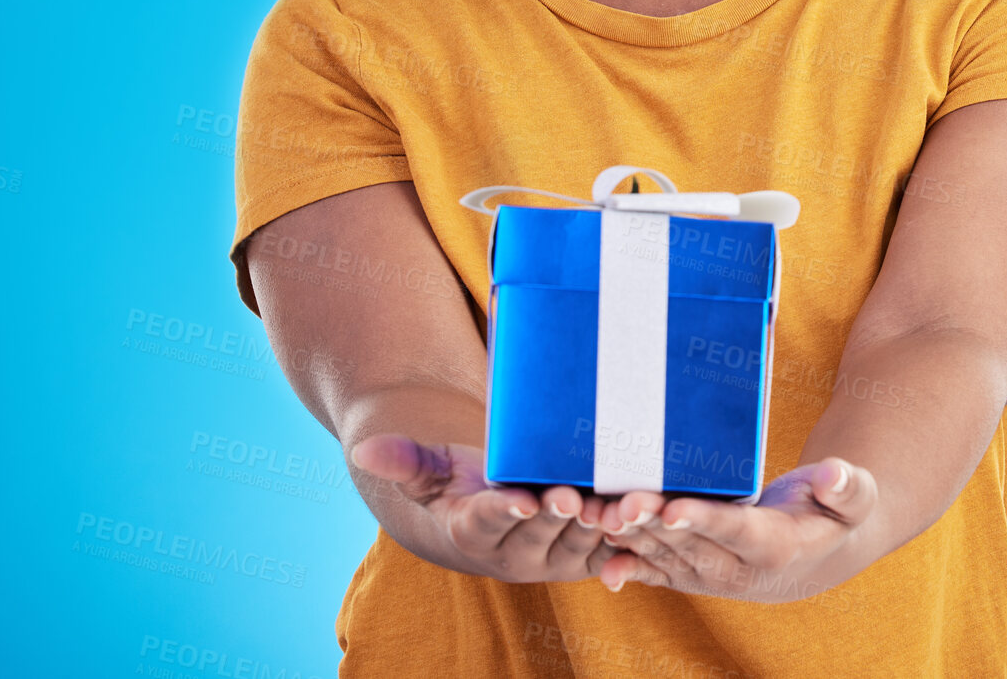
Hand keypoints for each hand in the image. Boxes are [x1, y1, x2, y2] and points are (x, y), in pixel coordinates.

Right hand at [351, 433, 621, 582]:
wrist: (489, 511)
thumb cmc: (456, 482)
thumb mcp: (429, 469)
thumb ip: (404, 460)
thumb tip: (363, 449)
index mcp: (476, 530)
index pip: (489, 520)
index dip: (505, 510)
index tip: (519, 497)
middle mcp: (517, 553)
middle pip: (541, 534)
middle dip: (559, 517)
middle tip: (574, 496)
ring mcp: (555, 557)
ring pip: (581, 544)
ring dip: (602, 530)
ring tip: (619, 508)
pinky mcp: (587, 554)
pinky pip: (610, 554)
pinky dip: (627, 549)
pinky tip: (643, 539)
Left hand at [595, 457, 877, 601]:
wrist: (821, 551)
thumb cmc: (837, 511)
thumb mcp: (856, 496)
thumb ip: (847, 487)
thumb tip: (833, 475)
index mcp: (777, 548)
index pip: (735, 532)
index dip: (704, 520)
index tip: (674, 509)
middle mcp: (739, 571)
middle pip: (690, 545)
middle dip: (653, 525)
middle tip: (621, 504)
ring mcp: (713, 575)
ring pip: (667, 557)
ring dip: (631, 539)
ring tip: (599, 515)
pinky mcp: (695, 572)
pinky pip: (658, 573)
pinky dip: (631, 567)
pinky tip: (603, 563)